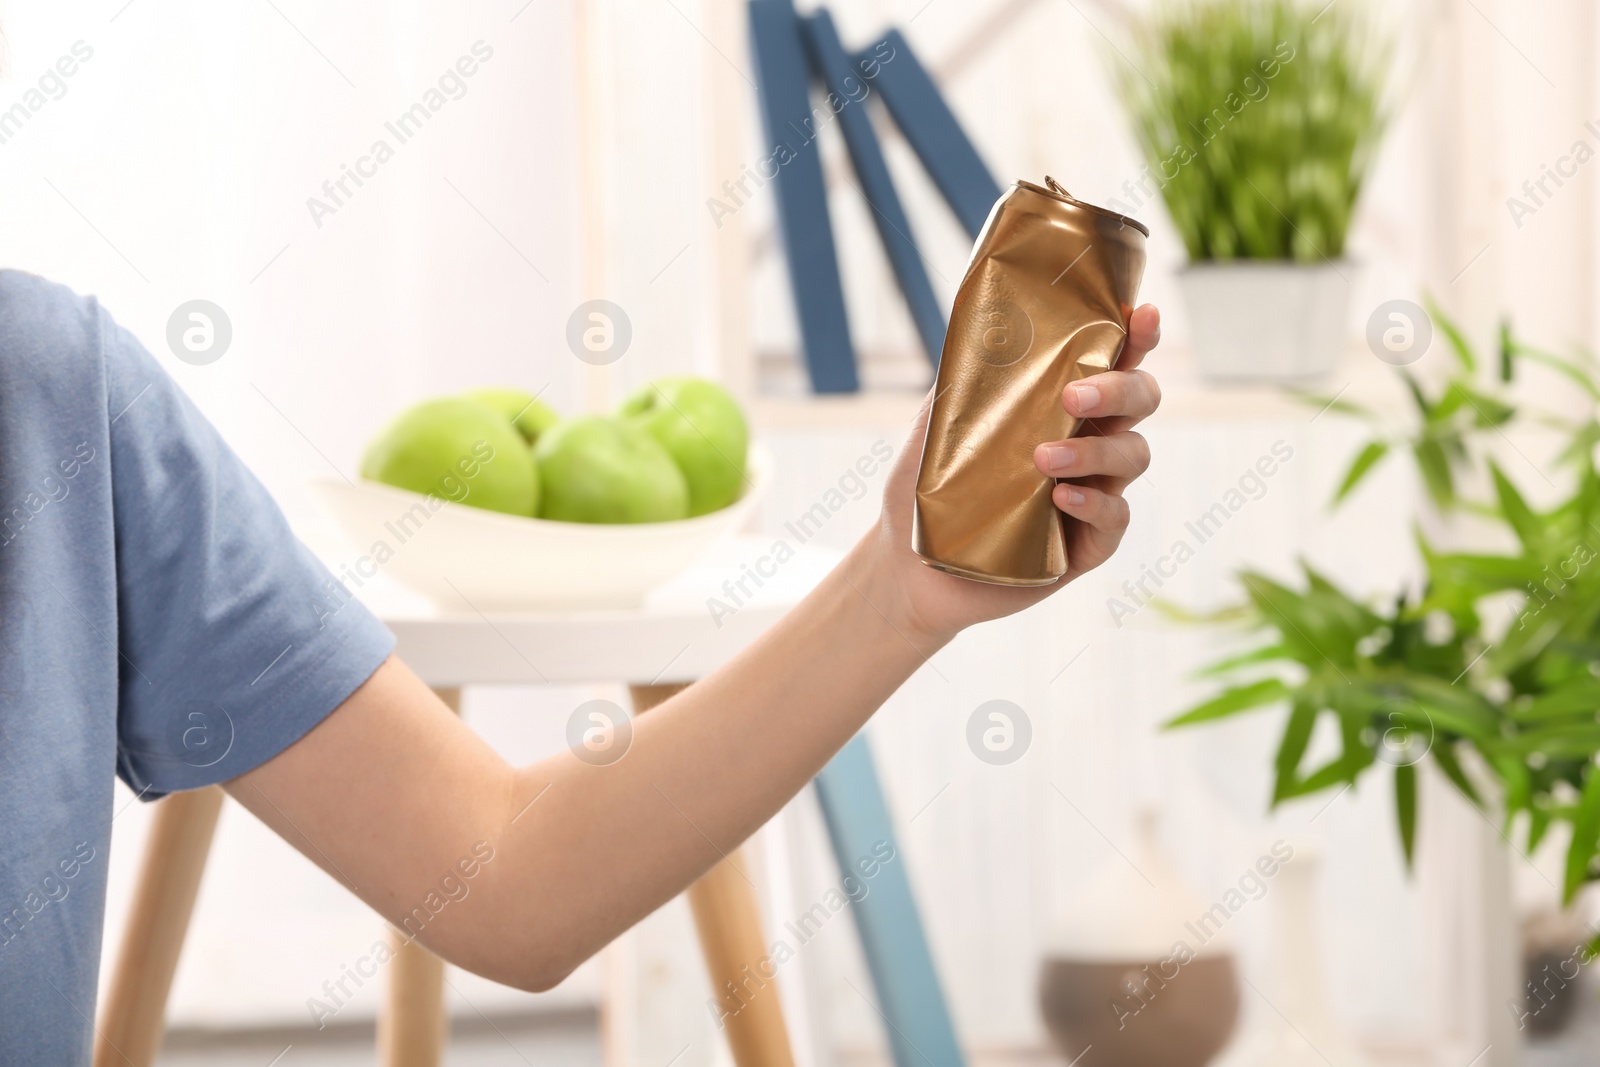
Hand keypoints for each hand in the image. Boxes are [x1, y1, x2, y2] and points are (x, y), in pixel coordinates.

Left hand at [867, 304, 1161, 644]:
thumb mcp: (936, 429)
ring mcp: (1093, 494)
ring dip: (1095, 451)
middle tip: (1074, 396)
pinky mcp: (1087, 546)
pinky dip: (1094, 504)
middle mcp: (1087, 444)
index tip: (1140, 313)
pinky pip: (1115, 518)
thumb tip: (977, 325)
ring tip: (1044, 459)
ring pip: (1132, 456)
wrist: (908, 567)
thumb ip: (963, 383)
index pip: (1112, 362)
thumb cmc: (926, 492)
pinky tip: (1061, 499)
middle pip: (1141, 400)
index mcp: (1060, 408)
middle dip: (1120, 389)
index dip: (1136, 336)